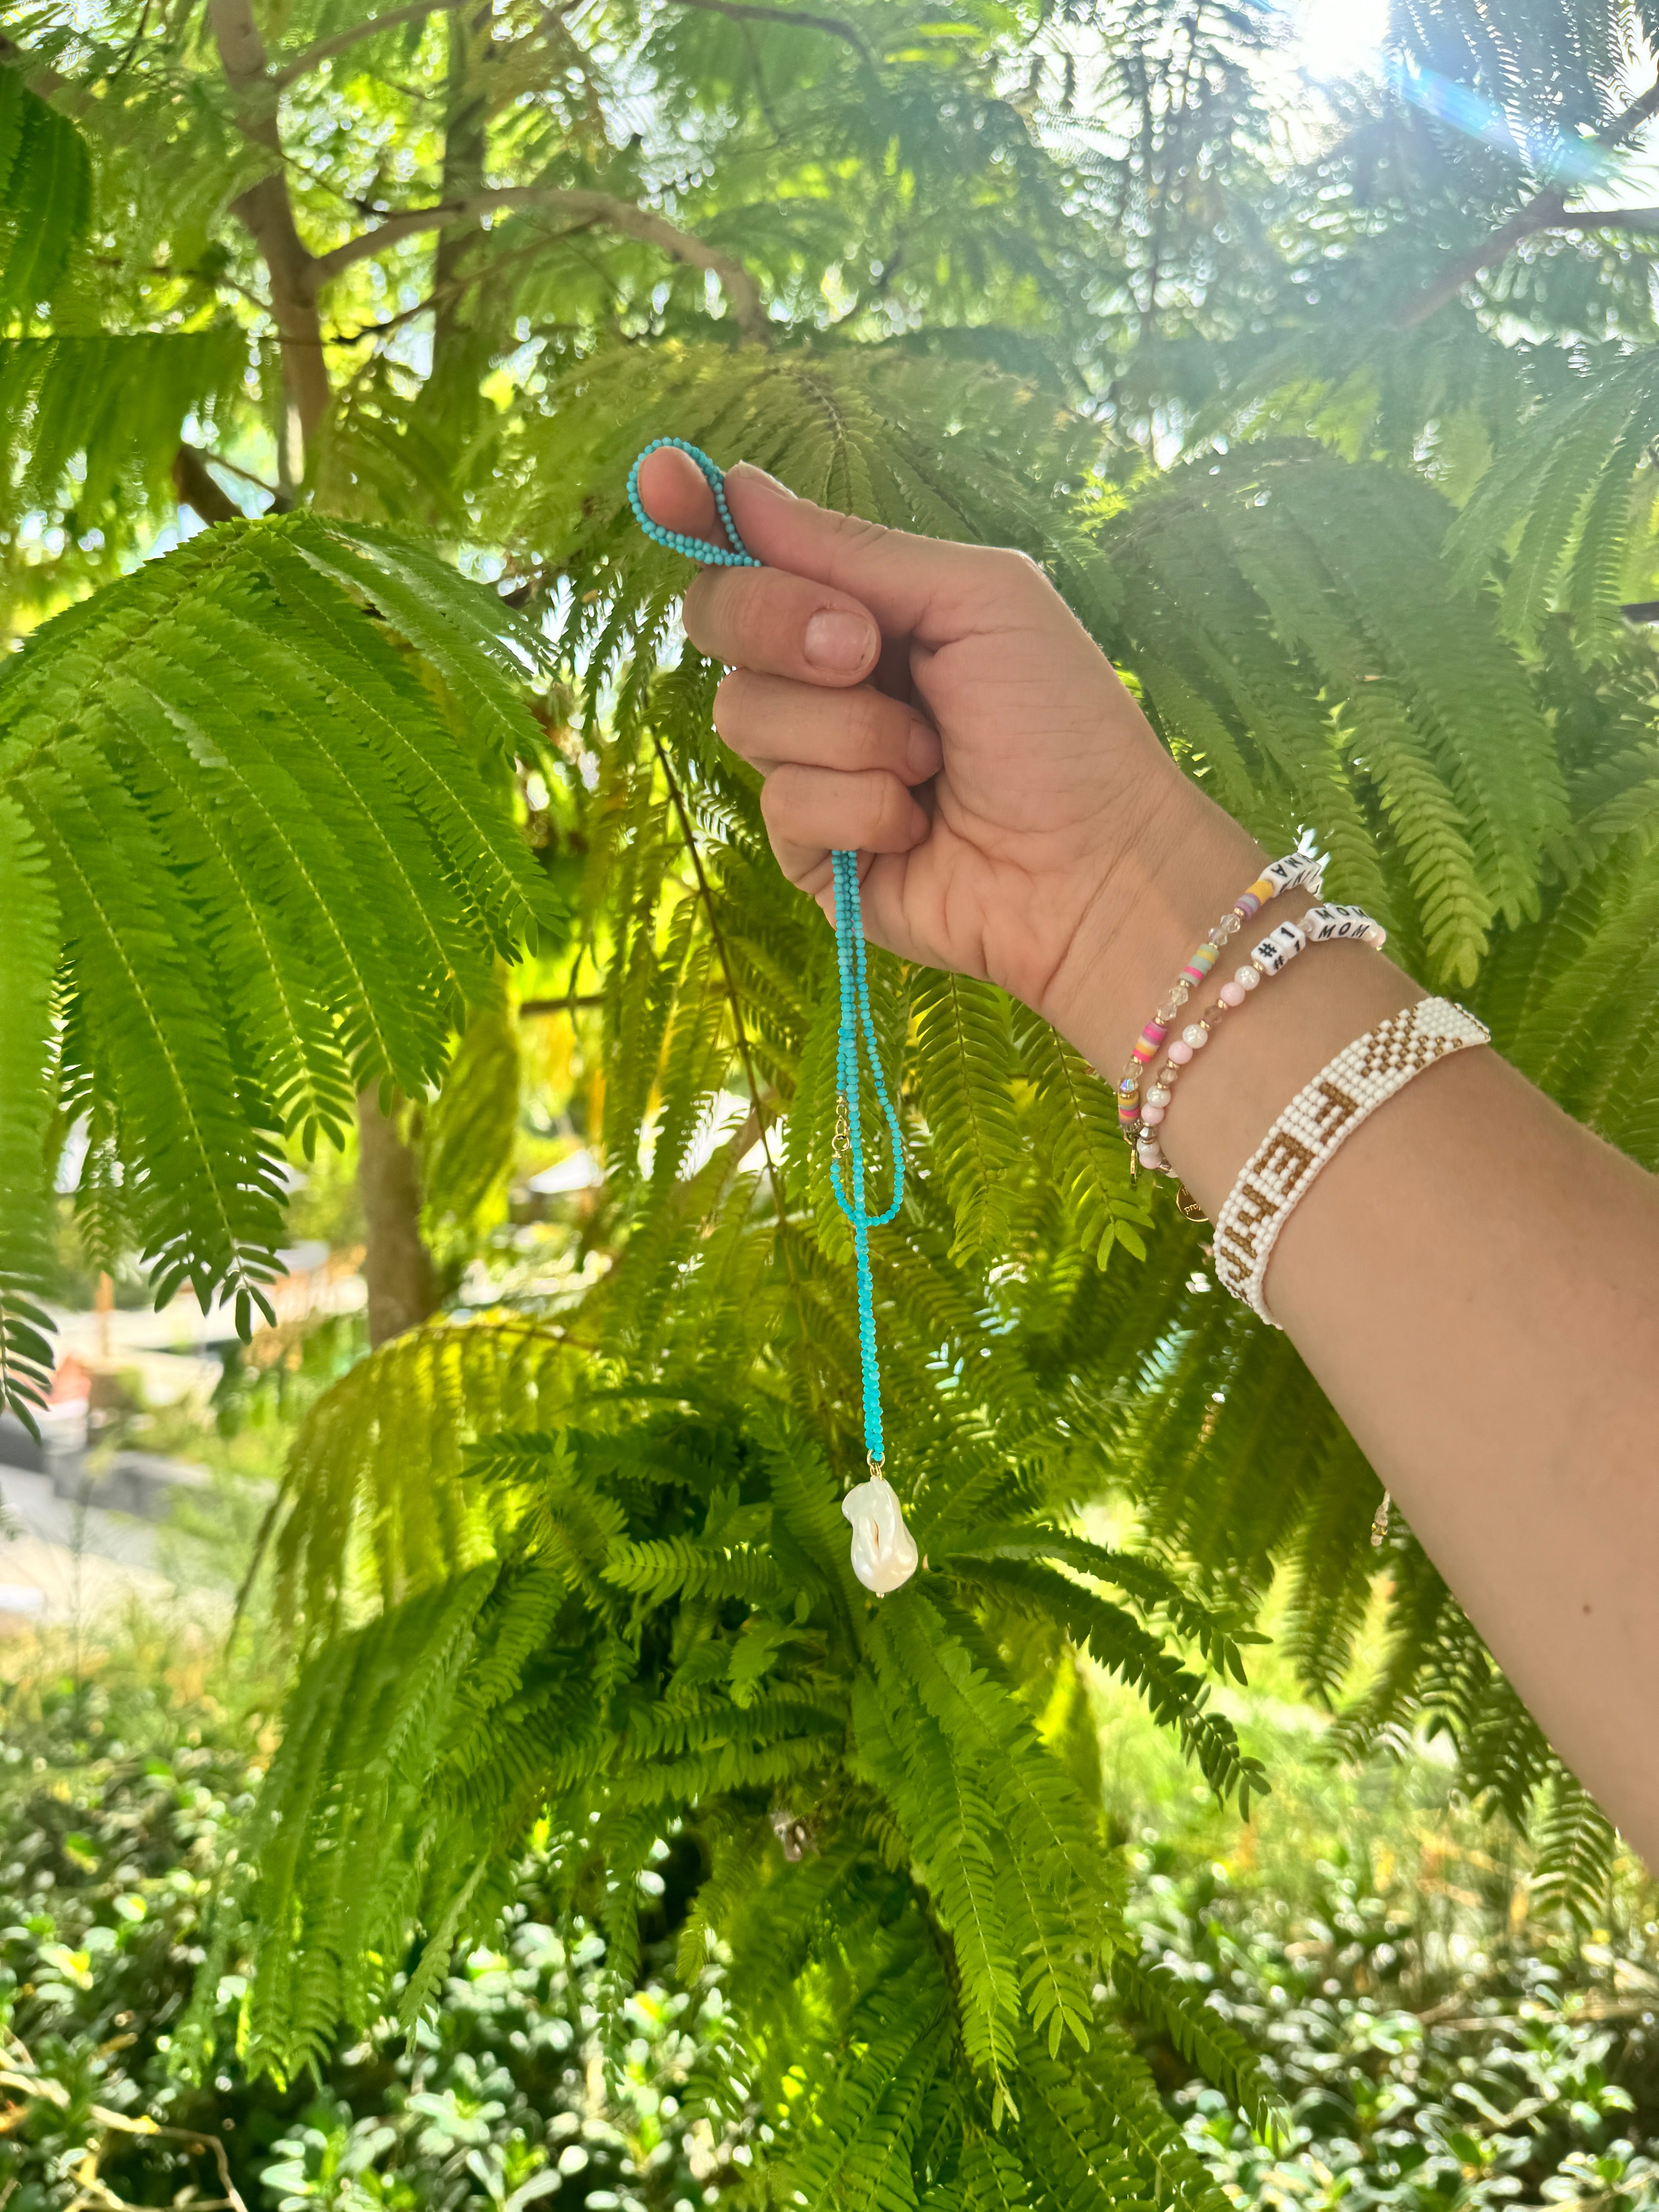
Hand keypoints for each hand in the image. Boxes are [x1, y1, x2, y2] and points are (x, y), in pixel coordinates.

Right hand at [635, 450, 1261, 1067]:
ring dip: (850, 732)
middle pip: (719, 619)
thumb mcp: (973, 599)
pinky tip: (918, 825)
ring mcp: (811, 766)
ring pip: (744, 713)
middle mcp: (826, 682)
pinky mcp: (807, 852)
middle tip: (864, 649)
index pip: (753, 552)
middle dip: (783, 623)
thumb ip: (852, 548)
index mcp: (867, 608)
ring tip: (931, 761)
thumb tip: (735, 482)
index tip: (660, 482)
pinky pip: (780, 803)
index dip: (700, 516)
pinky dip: (859, 807)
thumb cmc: (1061, 725)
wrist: (1093, 866)